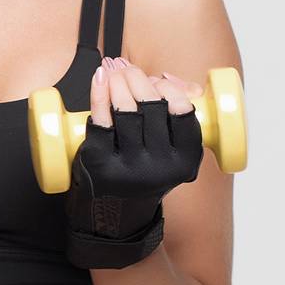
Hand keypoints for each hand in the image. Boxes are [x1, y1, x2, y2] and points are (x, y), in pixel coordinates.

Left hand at [65, 56, 204, 268]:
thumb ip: (176, 118)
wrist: (113, 217)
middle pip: (152, 107)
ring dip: (119, 82)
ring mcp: (128, 168)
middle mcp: (159, 168)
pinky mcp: (99, 166)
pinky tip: (99, 80)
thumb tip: (167, 78)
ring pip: (126, 112)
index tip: (157, 79)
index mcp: (185, 162)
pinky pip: (100, 123)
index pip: (184, 114)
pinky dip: (99, 96)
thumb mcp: (170, 153)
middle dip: (139, 78)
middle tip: (127, 67)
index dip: (170, 89)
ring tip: (113, 70)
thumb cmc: (144, 172)